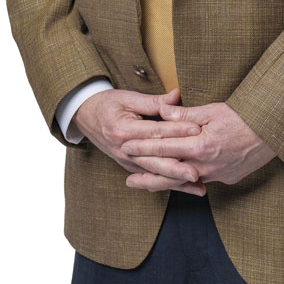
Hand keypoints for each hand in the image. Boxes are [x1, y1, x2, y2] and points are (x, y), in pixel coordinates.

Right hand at [71, 88, 201, 187]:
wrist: (85, 115)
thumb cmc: (106, 104)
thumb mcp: (127, 97)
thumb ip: (154, 101)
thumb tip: (177, 96)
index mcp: (124, 130)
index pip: (155, 132)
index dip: (177, 130)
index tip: (197, 130)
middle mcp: (124, 149)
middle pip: (155, 160)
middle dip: (178, 167)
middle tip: (198, 170)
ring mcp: (126, 161)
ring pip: (155, 174)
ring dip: (177, 181)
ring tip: (198, 185)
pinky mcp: (129, 167)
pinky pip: (151, 178)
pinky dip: (169, 183)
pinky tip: (185, 188)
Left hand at [122, 102, 274, 192]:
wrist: (274, 132)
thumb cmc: (243, 117)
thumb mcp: (212, 110)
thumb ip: (185, 115)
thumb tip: (162, 112)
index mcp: (200, 145)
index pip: (164, 147)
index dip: (143, 148)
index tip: (126, 147)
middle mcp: (207, 164)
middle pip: (170, 174)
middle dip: (147, 177)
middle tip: (128, 180)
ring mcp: (218, 174)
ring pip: (184, 182)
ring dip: (164, 183)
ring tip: (145, 185)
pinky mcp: (227, 178)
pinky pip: (201, 181)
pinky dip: (185, 182)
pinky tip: (175, 181)